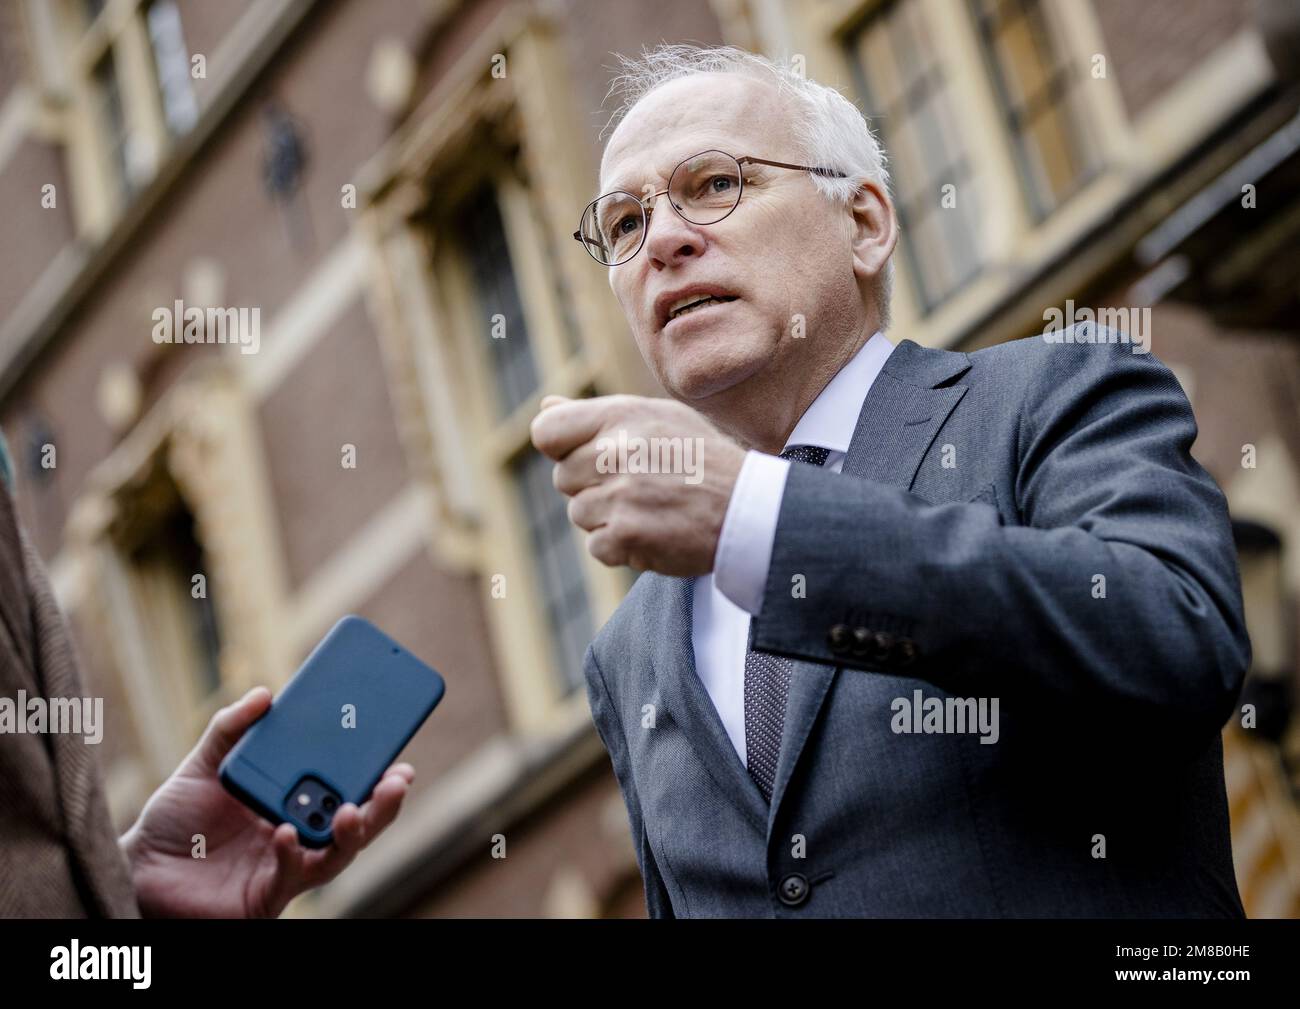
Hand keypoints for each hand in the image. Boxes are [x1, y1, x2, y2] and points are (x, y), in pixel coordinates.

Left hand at [119, 686, 412, 917]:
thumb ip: (231, 729)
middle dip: (383, 804)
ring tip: (353, 809)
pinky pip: (292, 875)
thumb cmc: (175, 822)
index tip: (398, 756)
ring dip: (354, 832)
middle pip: (356, 821)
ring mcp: (287, 866)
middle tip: (397, 780)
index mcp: (293, 802)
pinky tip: (286, 833)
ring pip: (338, 854)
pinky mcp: (267, 895)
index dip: (375, 775)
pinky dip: (294, 853)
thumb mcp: (203, 765)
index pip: (344, 787)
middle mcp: (299, 834)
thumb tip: (264, 694)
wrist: (138, 867)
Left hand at [530, 394, 746, 575]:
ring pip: (579, 514)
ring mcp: (620, 496)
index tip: (589, 456)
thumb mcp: (657, 418)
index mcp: (621, 415)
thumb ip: (594, 414)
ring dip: (608, 518)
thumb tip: (544, 408)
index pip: (546, 433)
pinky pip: (596, 546)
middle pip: (562, 478)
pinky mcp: (626, 536)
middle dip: (592, 486)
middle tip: (639, 486)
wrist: (749, 509)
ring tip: (651, 508)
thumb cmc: (701, 459)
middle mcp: (617, 452)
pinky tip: (655, 531)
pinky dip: (621, 546)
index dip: (561, 448)